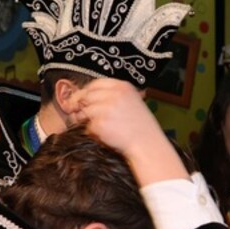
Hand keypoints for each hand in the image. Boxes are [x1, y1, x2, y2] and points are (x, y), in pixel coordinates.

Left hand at [68, 78, 188, 186]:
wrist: (147, 144)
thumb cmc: (140, 127)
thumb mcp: (131, 102)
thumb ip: (111, 96)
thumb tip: (86, 97)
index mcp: (122, 87)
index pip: (95, 84)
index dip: (87, 93)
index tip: (83, 100)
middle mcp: (114, 95)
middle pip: (86, 96)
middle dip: (82, 106)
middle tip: (82, 115)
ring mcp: (106, 109)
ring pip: (84, 112)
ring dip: (87, 120)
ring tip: (101, 128)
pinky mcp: (100, 124)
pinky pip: (88, 127)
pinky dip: (93, 133)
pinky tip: (106, 135)